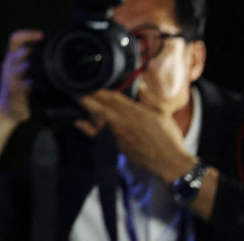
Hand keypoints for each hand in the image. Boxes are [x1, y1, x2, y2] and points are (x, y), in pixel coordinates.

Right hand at [0, 29, 42, 122]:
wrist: (5, 112)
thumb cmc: (16, 90)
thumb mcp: (19, 72)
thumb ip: (29, 61)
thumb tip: (49, 50)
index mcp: (10, 58)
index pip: (15, 39)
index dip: (28, 34)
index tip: (42, 35)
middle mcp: (8, 65)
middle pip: (23, 50)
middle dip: (37, 52)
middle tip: (51, 55)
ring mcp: (10, 77)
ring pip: (27, 65)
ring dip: (40, 68)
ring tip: (51, 72)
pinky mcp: (14, 90)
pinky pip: (29, 83)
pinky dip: (40, 84)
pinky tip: (46, 87)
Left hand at [78, 84, 195, 180]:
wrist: (169, 162)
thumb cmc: (168, 137)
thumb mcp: (162, 113)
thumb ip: (149, 98)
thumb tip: (141, 84)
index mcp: (135, 111)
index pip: (113, 96)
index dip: (100, 89)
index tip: (90, 80)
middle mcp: (123, 120)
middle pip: (101, 105)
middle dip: (88, 95)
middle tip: (74, 87)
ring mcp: (118, 133)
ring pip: (98, 118)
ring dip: (87, 108)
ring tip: (75, 98)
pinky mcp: (116, 145)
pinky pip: (99, 135)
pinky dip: (87, 129)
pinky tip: (78, 123)